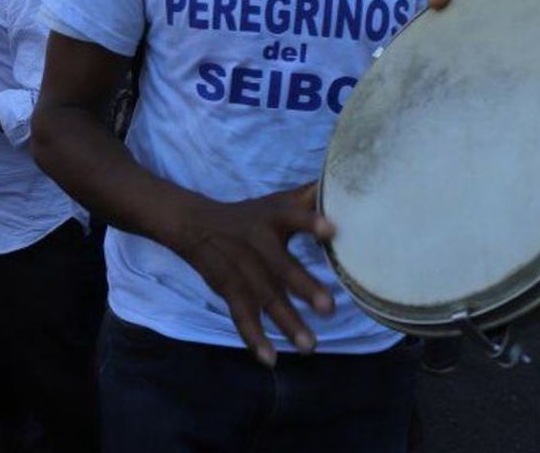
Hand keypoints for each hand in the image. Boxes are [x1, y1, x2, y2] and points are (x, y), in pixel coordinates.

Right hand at [167, 185, 335, 362]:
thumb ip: (309, 197)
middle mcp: (258, 244)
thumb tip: (342, 181)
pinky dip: (254, 339)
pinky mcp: (230, 291)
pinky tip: (270, 359)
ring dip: (287, 323)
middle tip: (329, 308)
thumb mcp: (277, 202)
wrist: (197, 226)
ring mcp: (242, 271)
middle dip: (304, 288)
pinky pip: (242, 317)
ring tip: (309, 346)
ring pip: (266, 299)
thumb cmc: (251, 216)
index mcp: (273, 218)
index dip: (311, 222)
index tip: (332, 230)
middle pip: (281, 267)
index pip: (293, 216)